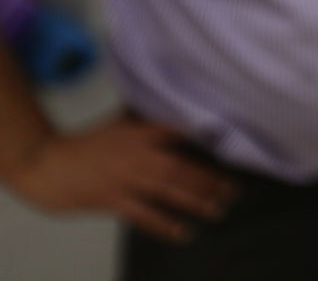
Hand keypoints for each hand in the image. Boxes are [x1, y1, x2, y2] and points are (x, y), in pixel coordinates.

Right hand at [6, 117, 237, 241]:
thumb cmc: (91, 144)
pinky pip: (144, 214)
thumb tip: (184, 116)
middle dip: (208, 178)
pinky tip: (184, 232)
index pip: (175, 130)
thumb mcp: (121, 125)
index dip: (201, 135)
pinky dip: (164, 224)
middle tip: (234, 188)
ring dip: (196, 200)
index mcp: (138, 132)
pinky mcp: (114, 200)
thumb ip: (151, 122)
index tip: (229, 140)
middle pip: (179, 166)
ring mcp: (126, 179)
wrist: (51, 165)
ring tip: (220, 208)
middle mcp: (136, 154)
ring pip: (167, 190)